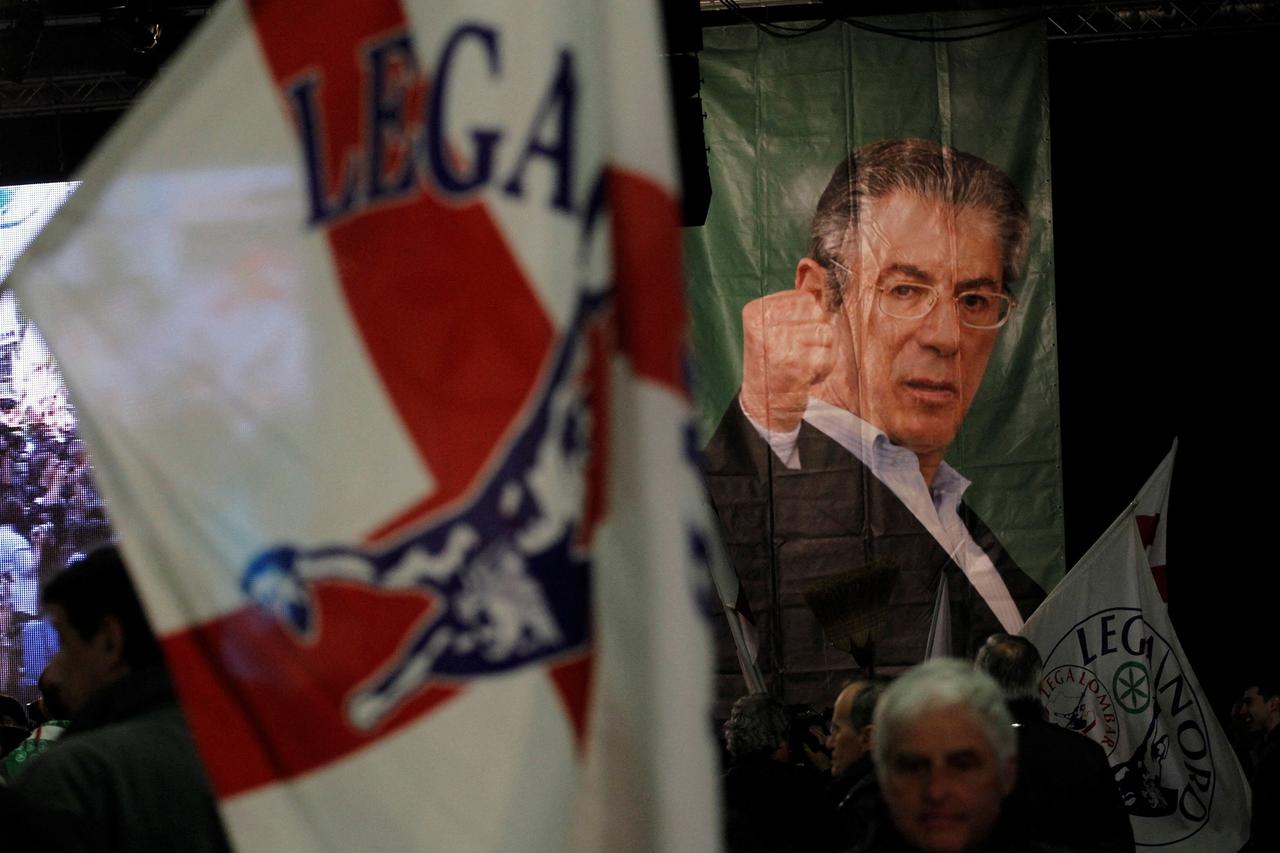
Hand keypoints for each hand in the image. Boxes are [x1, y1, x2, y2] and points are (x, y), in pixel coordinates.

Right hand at [738, 288, 836, 432]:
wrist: (763, 404)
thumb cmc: (774, 362)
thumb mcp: (774, 327)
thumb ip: (796, 306)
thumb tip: (826, 279)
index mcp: (756, 311)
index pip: (805, 298)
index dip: (811, 316)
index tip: (795, 335)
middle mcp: (763, 326)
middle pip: (818, 313)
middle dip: (817, 334)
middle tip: (799, 351)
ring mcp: (779, 345)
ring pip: (826, 333)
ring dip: (822, 351)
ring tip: (803, 362)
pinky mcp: (795, 365)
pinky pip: (828, 355)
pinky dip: (824, 367)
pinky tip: (806, 374)